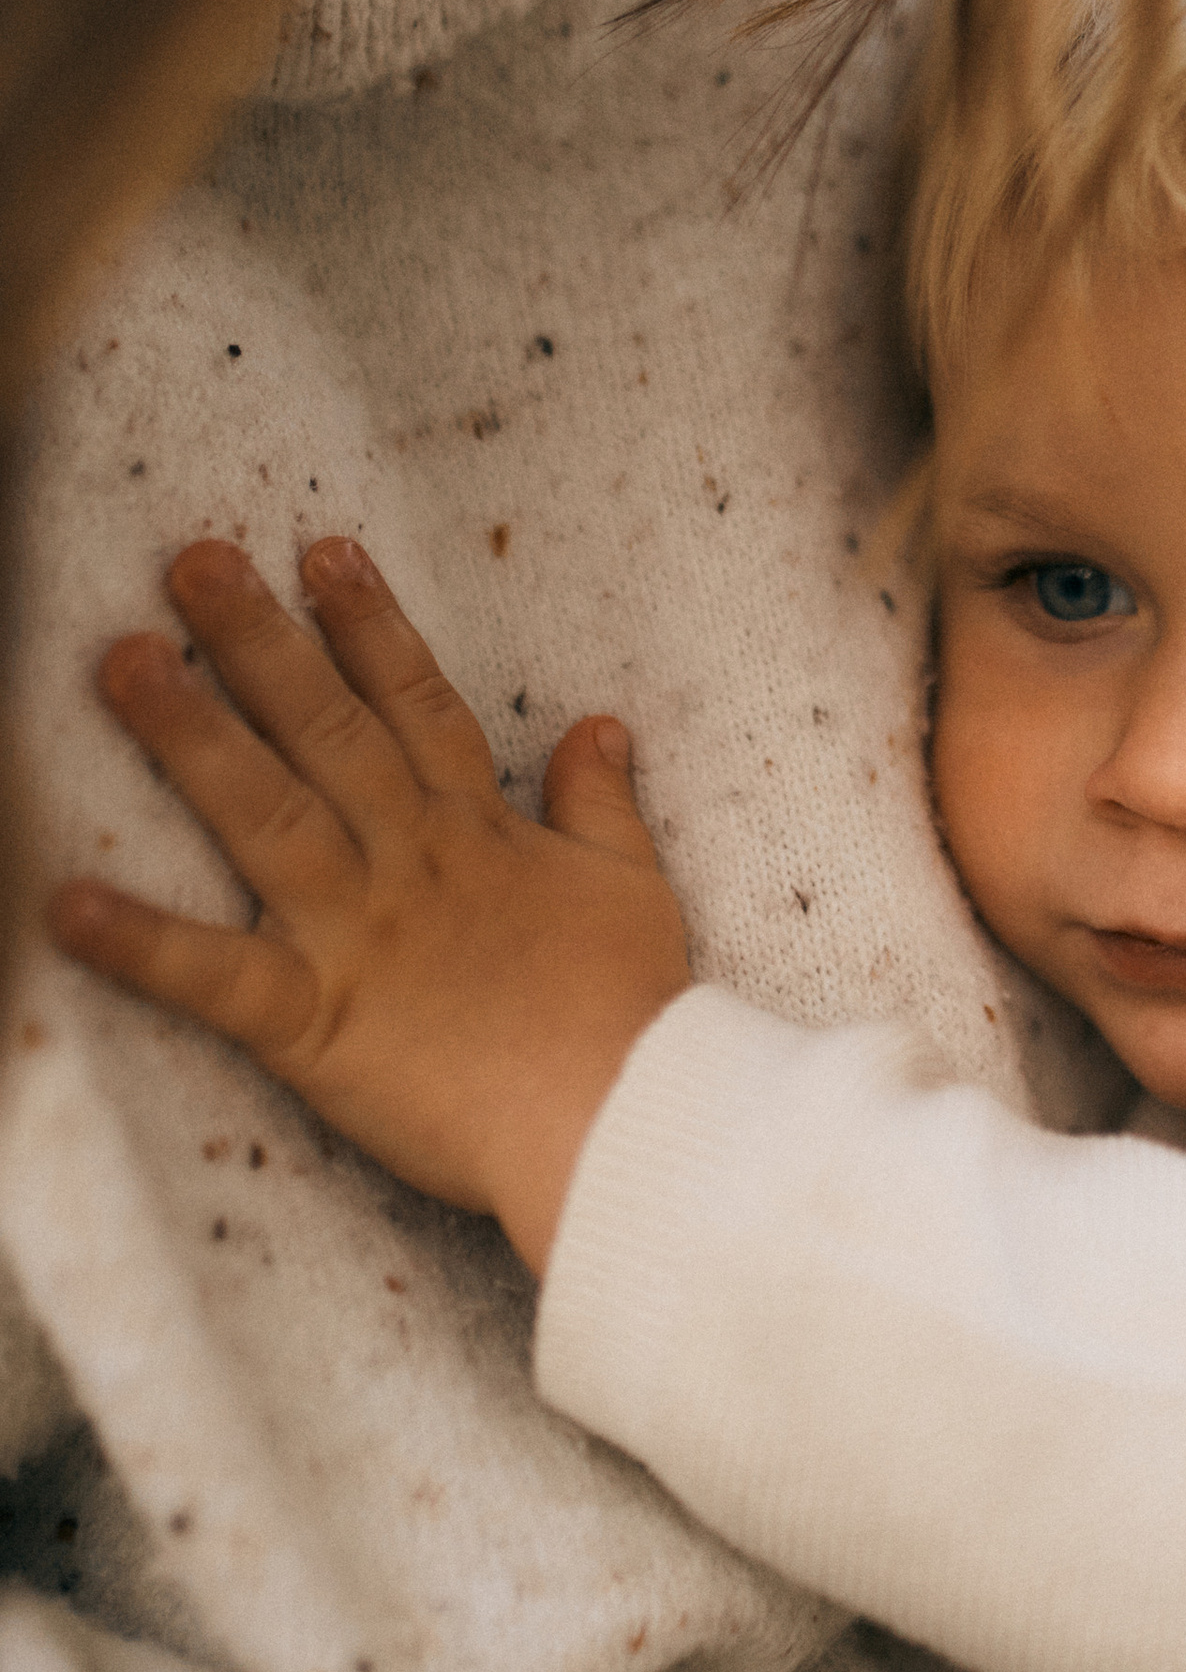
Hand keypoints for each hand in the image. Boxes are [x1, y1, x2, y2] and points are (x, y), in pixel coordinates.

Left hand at [51, 536, 689, 1273]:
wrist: (626, 1121)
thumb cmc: (634, 1016)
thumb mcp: (633, 889)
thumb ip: (601, 804)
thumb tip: (597, 725)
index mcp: (479, 833)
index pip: (417, 705)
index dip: (370, 626)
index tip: (322, 550)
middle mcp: (408, 862)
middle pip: (325, 731)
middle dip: (256, 641)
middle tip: (191, 559)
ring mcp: (358, 935)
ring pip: (264, 813)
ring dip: (190, 735)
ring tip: (125, 659)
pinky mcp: (316, 1024)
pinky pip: (215, 979)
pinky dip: (141, 945)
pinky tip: (65, 905)